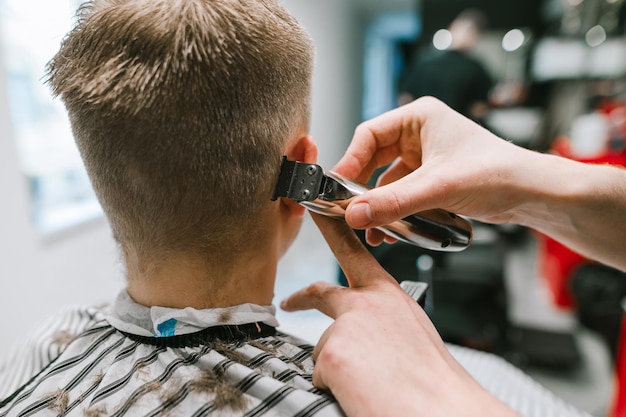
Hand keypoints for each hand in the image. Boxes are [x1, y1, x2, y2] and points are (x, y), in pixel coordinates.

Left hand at [281, 213, 519, 416]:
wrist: (444, 411)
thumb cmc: (435, 382)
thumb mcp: (411, 334)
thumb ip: (381, 323)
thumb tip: (360, 338)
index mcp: (389, 296)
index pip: (353, 252)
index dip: (331, 229)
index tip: (315, 211)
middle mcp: (365, 303)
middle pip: (320, 292)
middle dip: (301, 296)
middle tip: (290, 301)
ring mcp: (346, 326)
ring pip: (324, 349)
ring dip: (338, 368)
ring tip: (371, 384)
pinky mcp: (332, 354)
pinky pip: (320, 374)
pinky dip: (335, 388)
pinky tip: (361, 393)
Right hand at [332, 97, 534, 244]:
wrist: (531, 194)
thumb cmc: (496, 173)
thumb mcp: (437, 188)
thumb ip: (393, 202)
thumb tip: (353, 215)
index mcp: (418, 117)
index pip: (368, 136)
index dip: (349, 163)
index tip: (336, 190)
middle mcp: (418, 134)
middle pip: (373, 161)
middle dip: (363, 191)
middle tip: (349, 213)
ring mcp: (424, 157)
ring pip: (387, 182)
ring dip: (378, 207)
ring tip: (372, 232)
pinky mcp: (431, 179)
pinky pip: (402, 195)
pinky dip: (394, 213)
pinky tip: (390, 233)